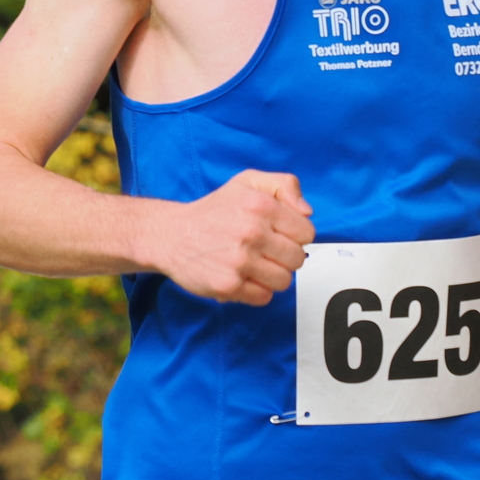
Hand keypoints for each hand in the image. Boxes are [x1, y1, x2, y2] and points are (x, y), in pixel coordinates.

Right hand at [149, 169, 314, 305]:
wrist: (172, 235)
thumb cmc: (213, 210)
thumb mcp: (248, 182)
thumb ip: (285, 185)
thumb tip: (307, 212)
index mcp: (261, 205)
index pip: (306, 232)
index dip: (295, 235)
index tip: (279, 234)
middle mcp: (252, 232)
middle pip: (298, 259)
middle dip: (284, 257)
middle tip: (264, 250)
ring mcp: (240, 260)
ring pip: (284, 281)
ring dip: (272, 276)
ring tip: (253, 264)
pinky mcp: (228, 285)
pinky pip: (264, 297)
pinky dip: (256, 290)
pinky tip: (242, 276)